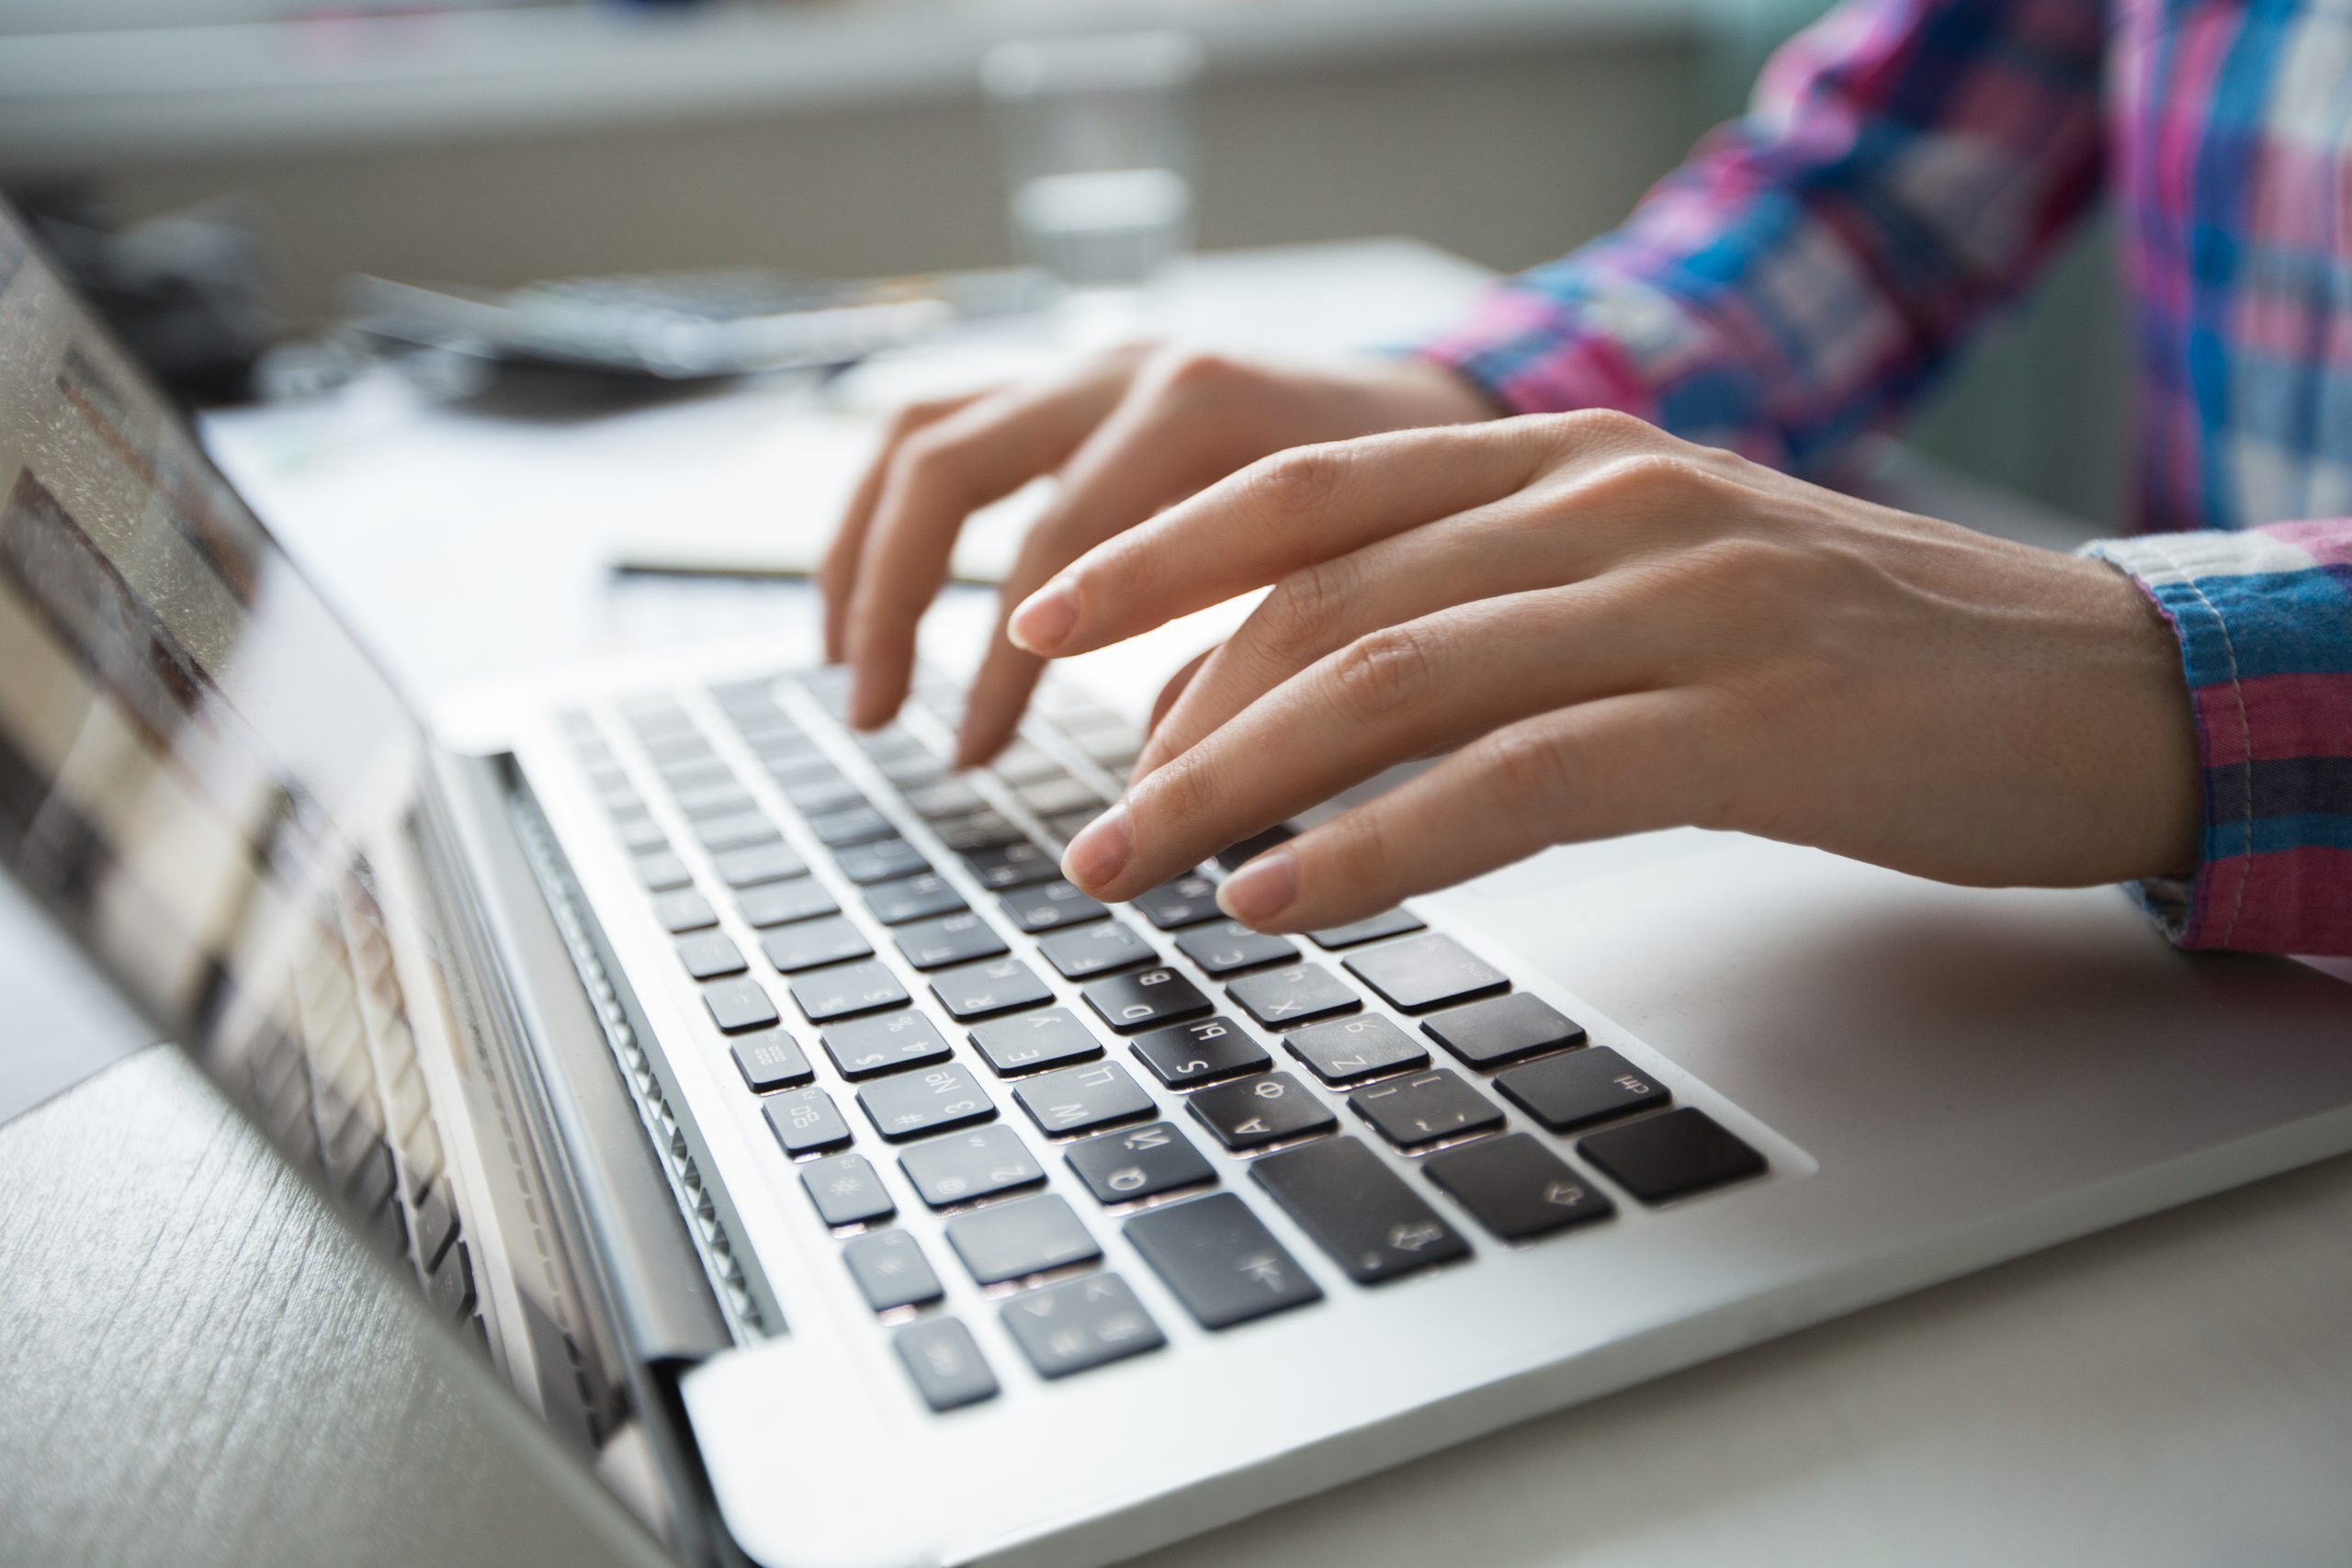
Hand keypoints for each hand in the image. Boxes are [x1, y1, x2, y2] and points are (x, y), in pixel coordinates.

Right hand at [818, 345, 1493, 761]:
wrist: (1453, 411)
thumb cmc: (1420, 514)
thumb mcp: (1359, 582)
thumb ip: (1254, 660)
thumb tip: (1152, 789)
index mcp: (1200, 409)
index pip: (1055, 542)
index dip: (1001, 664)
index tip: (975, 759)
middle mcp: (1127, 369)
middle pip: (948, 466)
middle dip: (895, 598)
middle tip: (876, 718)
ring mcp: (1090, 367)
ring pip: (923, 435)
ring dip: (865, 552)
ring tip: (847, 663)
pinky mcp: (1073, 385)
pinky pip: (945, 429)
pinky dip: (894, 517)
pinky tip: (881, 599)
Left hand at [1004, 410, 2202, 930]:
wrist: (2087, 682)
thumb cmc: (1855, 649)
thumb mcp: (1655, 580)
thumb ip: (1497, 603)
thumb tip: (1311, 702)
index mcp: (1571, 453)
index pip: (1311, 482)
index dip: (1160, 553)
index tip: (1046, 623)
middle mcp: (1605, 498)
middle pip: (1321, 591)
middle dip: (1168, 711)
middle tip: (1078, 816)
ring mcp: (1675, 599)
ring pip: (1389, 677)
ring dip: (1230, 785)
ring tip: (1131, 869)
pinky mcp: (1740, 721)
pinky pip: (1507, 780)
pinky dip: (1372, 844)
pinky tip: (1281, 899)